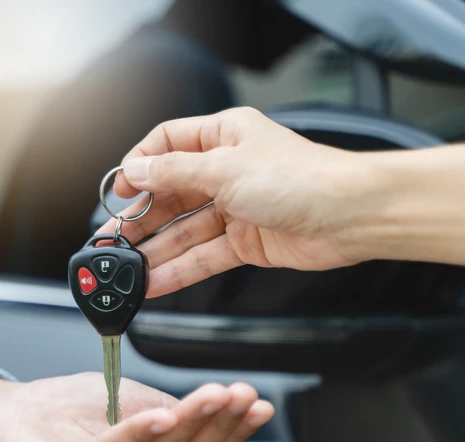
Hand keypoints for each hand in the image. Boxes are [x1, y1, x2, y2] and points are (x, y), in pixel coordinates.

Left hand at [0, 374, 272, 441]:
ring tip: (206, 397)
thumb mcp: (139, 411)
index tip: (254, 403)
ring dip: (182, 428)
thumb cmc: (70, 413)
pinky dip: (132, 437)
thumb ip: (182, 433)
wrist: (5, 412)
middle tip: (236, 394)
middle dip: (214, 428)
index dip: (230, 435)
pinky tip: (157, 415)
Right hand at [97, 107, 383, 296]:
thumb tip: (136, 171)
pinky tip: (156, 282)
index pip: (166, 145)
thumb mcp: (225, 168)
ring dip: (156, 250)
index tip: (119, 191)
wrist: (351, 215)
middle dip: (141, 218)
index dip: (139, 167)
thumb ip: (174, 173)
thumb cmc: (303, 178)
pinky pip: (204, 256)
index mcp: (223, 136)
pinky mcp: (247, 242)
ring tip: (126, 270)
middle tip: (112, 239)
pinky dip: (180, 270)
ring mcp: (236, 208)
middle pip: (171, 194)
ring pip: (184, 231)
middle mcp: (228, 170)